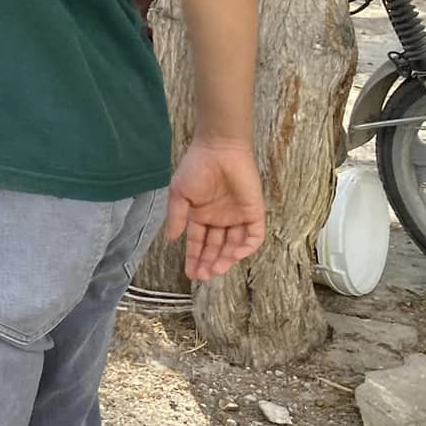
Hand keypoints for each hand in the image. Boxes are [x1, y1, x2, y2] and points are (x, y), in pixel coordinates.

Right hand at [163, 136, 265, 281]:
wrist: (219, 150)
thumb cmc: (195, 168)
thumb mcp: (179, 194)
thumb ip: (177, 217)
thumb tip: (171, 239)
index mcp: (201, 215)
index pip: (198, 242)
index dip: (194, 258)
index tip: (190, 274)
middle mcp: (220, 219)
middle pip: (216, 248)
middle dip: (209, 262)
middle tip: (203, 276)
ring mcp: (237, 217)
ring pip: (234, 245)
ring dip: (226, 258)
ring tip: (216, 268)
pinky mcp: (254, 212)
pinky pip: (254, 235)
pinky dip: (247, 247)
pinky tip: (235, 254)